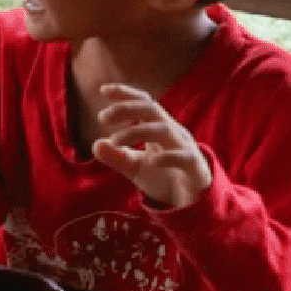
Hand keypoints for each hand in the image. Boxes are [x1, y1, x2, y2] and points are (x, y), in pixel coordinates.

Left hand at [92, 83, 212, 208]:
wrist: (190, 200)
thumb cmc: (162, 176)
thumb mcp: (134, 167)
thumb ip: (116, 156)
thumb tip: (95, 144)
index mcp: (156, 127)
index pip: (143, 103)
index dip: (126, 93)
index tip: (103, 90)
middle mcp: (171, 131)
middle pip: (151, 109)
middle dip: (126, 108)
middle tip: (102, 118)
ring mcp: (184, 147)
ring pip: (163, 129)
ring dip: (136, 132)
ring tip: (114, 140)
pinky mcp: (195, 166)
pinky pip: (184, 157)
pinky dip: (169, 157)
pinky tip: (153, 161)